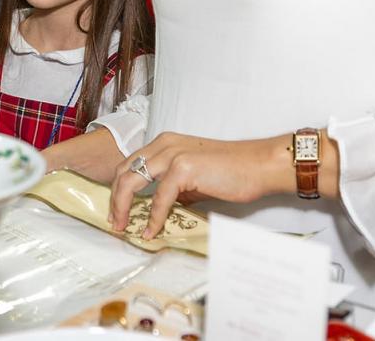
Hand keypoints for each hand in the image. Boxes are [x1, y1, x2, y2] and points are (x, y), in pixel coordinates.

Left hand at [108, 132, 288, 239]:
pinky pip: (159, 198)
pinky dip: (153, 217)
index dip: (118, 188)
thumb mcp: (193, 178)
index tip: (116, 209)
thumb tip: (155, 209)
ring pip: (132, 181)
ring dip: (123, 207)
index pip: (129, 164)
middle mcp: (163, 144)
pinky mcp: (183, 168)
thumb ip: (172, 188)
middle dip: (115, 199)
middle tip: (114, 222)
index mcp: (163, 143)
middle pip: (123, 171)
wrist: (259, 166)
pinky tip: (152, 231)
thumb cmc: (232, 172)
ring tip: (124, 227)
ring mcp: (171, 154)